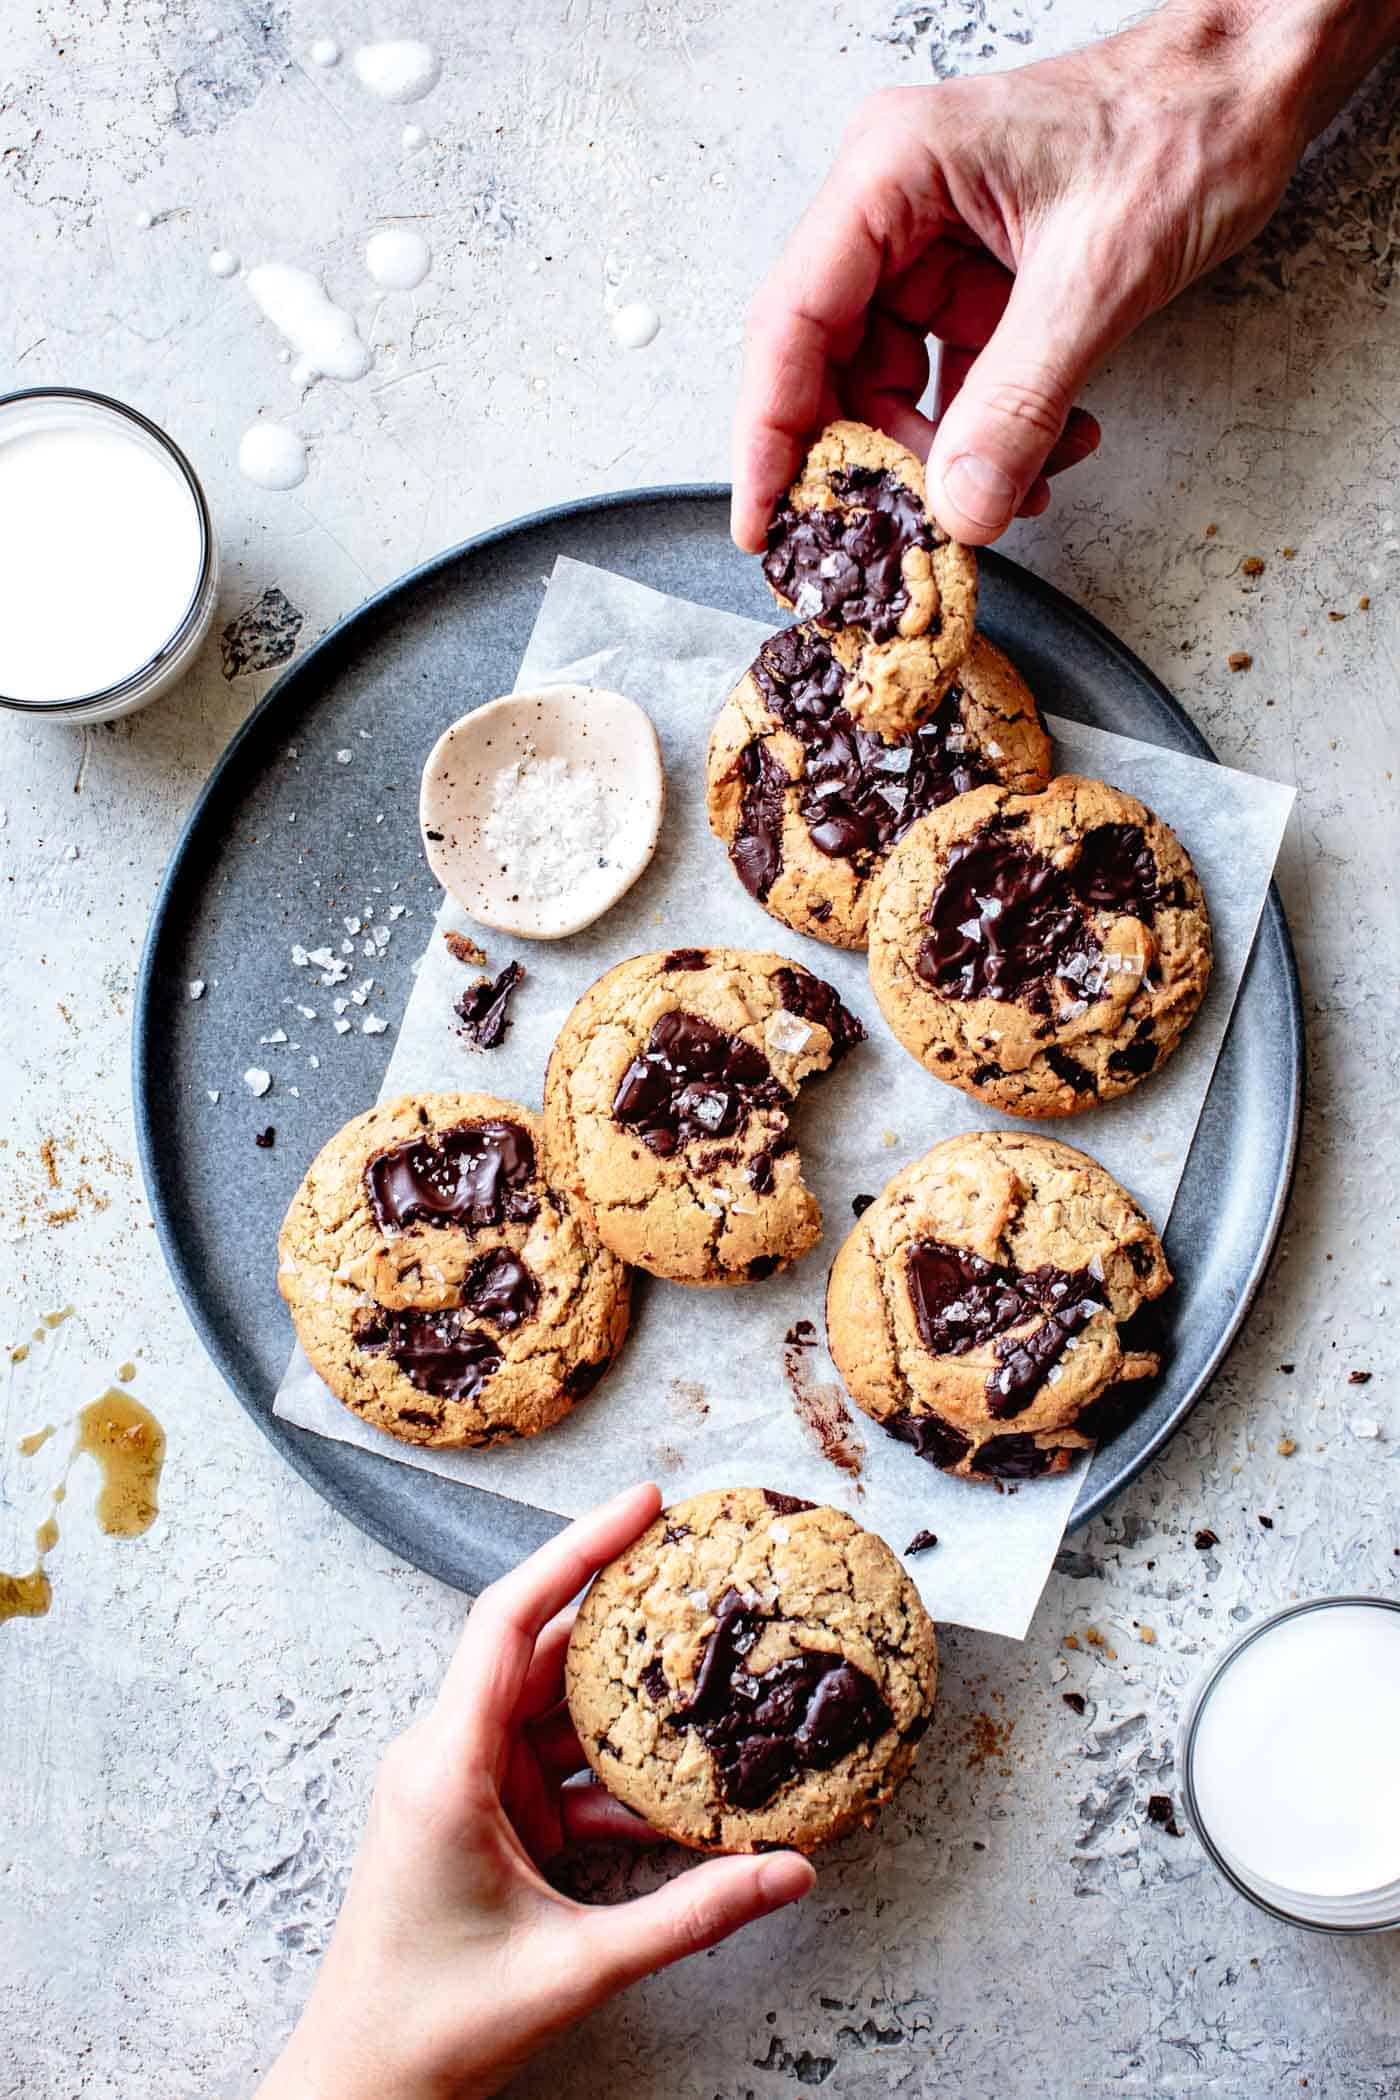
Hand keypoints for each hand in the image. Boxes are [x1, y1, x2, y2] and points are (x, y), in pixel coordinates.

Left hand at [255, 1483, 813, 2099]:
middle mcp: (446, 1756)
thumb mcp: (576, 1967)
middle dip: (622, 1613)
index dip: (577, 1550)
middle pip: (544, 1653)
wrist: (363, 2089)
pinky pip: (554, 1765)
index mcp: (446, 1766)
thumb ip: (690, 1914)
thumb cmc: (434, 2027)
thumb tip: (788, 1871)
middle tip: (697, 1568)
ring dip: (624, 1697)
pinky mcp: (480, 1817)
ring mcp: (461, 1785)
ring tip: (705, 1662)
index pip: (511, 1619)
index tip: (643, 1503)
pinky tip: (676, 1774)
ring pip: (554, 1709)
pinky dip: (611, 1767)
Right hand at [732, 0, 1399, 549]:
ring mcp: (933, 239)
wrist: (1255, 86)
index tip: (766, 522)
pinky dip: (994, 427)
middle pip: (832, 360)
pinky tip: (1051, 449)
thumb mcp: (1097, 279)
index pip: (793, 323)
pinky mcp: (976, 273)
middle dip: (873, 457)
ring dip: (949, 452)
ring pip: (894, 380)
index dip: (770, 436)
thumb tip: (959, 508)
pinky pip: (953, 374)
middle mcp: (894, 203)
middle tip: (891, 538)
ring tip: (1018, 487)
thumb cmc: (1184, 126)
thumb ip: (1018, 405)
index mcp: (892, 172)